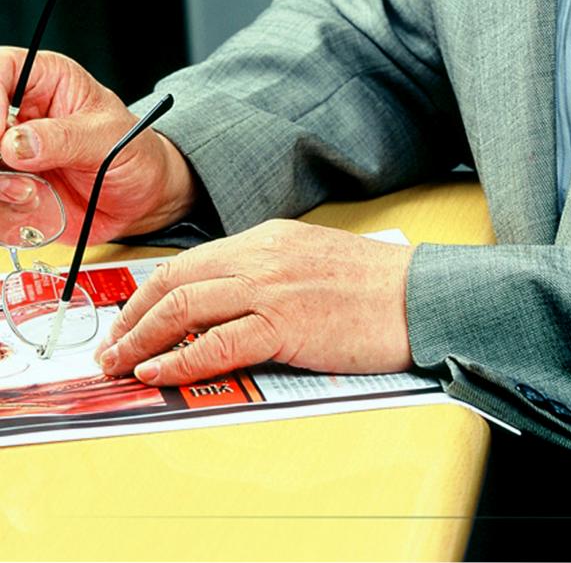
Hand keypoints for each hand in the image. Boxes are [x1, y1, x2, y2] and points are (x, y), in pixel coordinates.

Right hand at [0, 47, 196, 242]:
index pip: (1, 69)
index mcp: (47, 81)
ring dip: (0, 185)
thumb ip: (65, 138)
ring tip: (32, 191)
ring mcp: (9, 154)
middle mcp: (21, 115)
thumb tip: (15, 142)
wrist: (142, 197)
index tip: (1, 133)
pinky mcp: (8, 189)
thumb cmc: (134, 152)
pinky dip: (6, 209)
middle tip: (12, 166)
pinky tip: (34, 204)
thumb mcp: (110, 138)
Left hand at [94, 220, 413, 384]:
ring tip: (121, 363)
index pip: (191, 261)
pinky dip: (181, 358)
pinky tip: (160, 371)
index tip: (130, 319)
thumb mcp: (312, 262)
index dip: (151, 292)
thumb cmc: (374, 286)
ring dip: (143, 338)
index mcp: (268, 238)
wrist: (419, 294)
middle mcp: (263, 255)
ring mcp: (272, 286)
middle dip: (133, 316)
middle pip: (176, 279)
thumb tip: (229, 306)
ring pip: (186, 305)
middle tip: (112, 346)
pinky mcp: (286, 322)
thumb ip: (269, 274)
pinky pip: (219, 341)